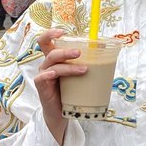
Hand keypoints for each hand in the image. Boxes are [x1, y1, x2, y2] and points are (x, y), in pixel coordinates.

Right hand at [34, 28, 86, 145]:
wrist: (60, 112)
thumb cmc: (70, 91)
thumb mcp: (78, 75)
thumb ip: (85, 62)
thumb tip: (105, 48)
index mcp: (54, 59)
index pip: (46, 41)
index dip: (51, 34)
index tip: (63, 32)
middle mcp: (47, 64)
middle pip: (52, 51)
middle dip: (66, 51)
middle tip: (80, 53)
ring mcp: (43, 75)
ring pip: (53, 65)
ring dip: (69, 66)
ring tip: (84, 70)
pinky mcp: (41, 87)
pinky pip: (42, 78)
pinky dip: (49, 75)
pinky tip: (54, 75)